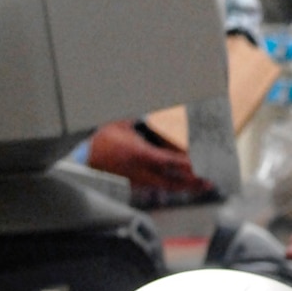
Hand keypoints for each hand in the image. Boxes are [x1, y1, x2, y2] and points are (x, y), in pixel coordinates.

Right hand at [87, 121, 214, 196]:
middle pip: (171, 181)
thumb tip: (152, 104)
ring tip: (200, 186)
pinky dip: (170, 185)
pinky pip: (156, 186)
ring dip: (183, 186)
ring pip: (164, 186)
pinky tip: (179, 185)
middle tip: (209, 183)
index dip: (187, 166)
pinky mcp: (132, 183)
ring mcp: (136, 179)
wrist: (81, 158)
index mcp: (139, 153)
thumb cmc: (100, 139)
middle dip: (191, 183)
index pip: (169, 162)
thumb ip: (139, 116)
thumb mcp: (121, 121)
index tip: (202, 167)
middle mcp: (140, 170)